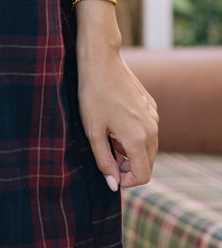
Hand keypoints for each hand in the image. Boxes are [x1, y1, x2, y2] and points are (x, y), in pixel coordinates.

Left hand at [76, 45, 158, 190]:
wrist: (102, 63)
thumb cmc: (93, 96)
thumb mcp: (93, 132)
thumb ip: (104, 161)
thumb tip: (113, 185)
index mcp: (139, 138)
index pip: (143, 176)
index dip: (125, 180)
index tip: (109, 172)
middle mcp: (152, 129)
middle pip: (148, 164)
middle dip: (128, 166)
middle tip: (105, 154)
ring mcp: (154, 117)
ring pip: (149, 149)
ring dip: (131, 152)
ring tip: (109, 136)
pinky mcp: (151, 108)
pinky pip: (148, 132)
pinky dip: (135, 137)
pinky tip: (116, 123)